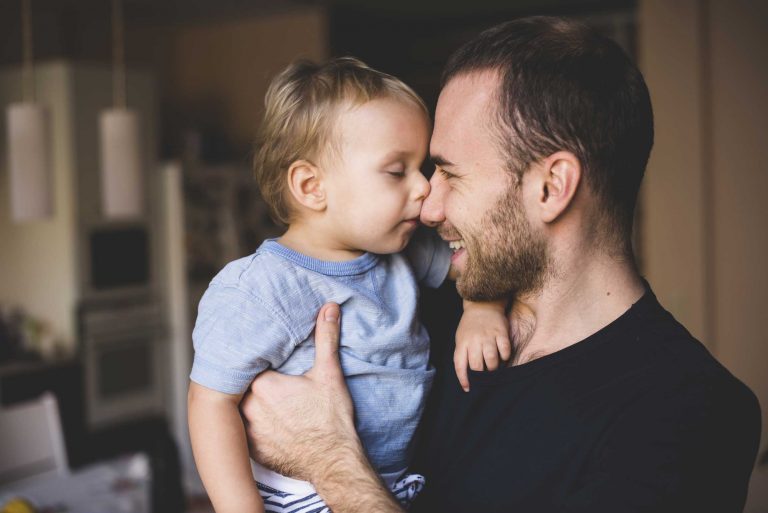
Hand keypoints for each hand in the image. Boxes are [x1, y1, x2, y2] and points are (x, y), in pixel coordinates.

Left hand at [240, 303, 356, 481]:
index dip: (257, 358)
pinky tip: (268, 422)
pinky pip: (245, 432)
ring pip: (241, 409)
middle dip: (251, 380)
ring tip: (266, 399)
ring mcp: (248, 432)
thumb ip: (325, 338)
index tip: (263, 354)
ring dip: (250, 404)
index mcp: (262, 385)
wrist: (334, 463)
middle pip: (243, 386)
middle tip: (267, 377)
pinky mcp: (253, 451)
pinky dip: (253, 426)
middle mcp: (248, 408)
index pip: (250, 363)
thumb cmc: (331, 420)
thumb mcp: (329, 374)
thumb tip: (329, 308)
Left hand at [454, 300, 511, 391]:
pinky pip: (505, 350)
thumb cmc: (470, 326)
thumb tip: (469, 375)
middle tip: (485, 375)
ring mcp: (488, 336)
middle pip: (477, 366)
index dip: (463, 379)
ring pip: (491, 360)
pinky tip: (503, 356)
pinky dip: (505, 356)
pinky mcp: (500, 332)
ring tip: (494, 366)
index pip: (460, 365)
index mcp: (462, 343)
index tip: (468, 388)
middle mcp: (474, 340)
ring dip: (494, 367)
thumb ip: (464, 354)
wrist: (482, 305)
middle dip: (481, 375)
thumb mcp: (461, 338)